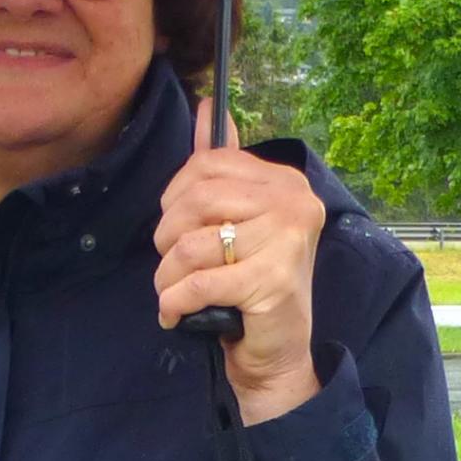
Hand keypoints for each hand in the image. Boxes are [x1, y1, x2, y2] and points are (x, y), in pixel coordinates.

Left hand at [154, 141, 324, 423]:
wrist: (277, 355)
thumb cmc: (252, 287)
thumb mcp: (239, 221)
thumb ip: (222, 167)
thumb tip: (207, 106)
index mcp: (285, 182)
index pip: (206, 165)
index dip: (174, 198)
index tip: (176, 230)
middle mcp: (294, 203)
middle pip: (195, 200)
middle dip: (166, 239)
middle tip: (172, 267)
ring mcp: (287, 241)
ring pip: (190, 245)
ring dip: (167, 276)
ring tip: (175, 293)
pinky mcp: (272, 281)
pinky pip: (197, 282)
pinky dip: (174, 302)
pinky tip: (176, 314)